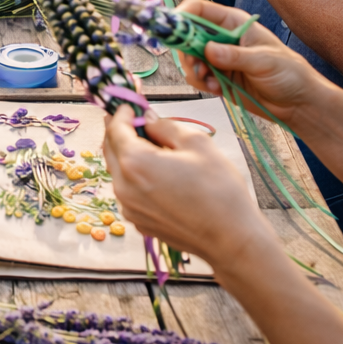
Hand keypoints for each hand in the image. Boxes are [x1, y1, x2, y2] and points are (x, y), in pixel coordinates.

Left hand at [103, 104, 261, 263]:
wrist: (231, 240)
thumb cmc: (219, 191)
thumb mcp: (197, 143)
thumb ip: (165, 125)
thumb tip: (148, 120)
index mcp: (135, 163)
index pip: (115, 128)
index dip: (123, 111)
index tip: (132, 103)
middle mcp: (124, 186)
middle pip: (111, 149)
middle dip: (121, 130)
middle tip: (138, 120)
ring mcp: (129, 207)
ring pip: (118, 170)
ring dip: (129, 154)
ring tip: (154, 146)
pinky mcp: (138, 221)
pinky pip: (129, 190)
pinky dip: (136, 176)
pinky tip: (160, 173)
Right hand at [174, 0, 328, 127]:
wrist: (298, 103)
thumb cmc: (289, 74)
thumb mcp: (265, 61)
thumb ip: (235, 56)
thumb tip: (208, 50)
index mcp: (233, 23)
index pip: (199, 10)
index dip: (181, 17)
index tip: (172, 31)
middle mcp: (222, 38)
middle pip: (187, 35)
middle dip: (185, 51)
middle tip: (195, 67)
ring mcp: (218, 58)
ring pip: (188, 58)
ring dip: (194, 71)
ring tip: (211, 82)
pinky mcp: (217, 77)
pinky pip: (197, 77)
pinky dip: (201, 84)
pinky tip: (217, 90)